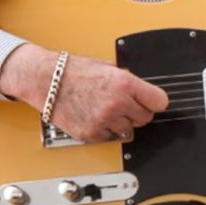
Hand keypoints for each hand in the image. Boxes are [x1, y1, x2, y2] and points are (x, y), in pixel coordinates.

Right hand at [0, 43, 169, 142]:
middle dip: (137, 111)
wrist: (46, 80)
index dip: (155, 101)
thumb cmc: (74, 71)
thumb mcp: (109, 68)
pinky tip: (94, 115)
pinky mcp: (91, 134)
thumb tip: (144, 93)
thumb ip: (129, 82)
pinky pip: (110, 136)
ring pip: (128, 129)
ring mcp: (104, 121)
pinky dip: (105, 129)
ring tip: (105, 107)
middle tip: (124, 103)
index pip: (159, 102)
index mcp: (125, 84)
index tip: (152, 101)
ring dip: (121, 121)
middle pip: (145, 118)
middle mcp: (117, 104)